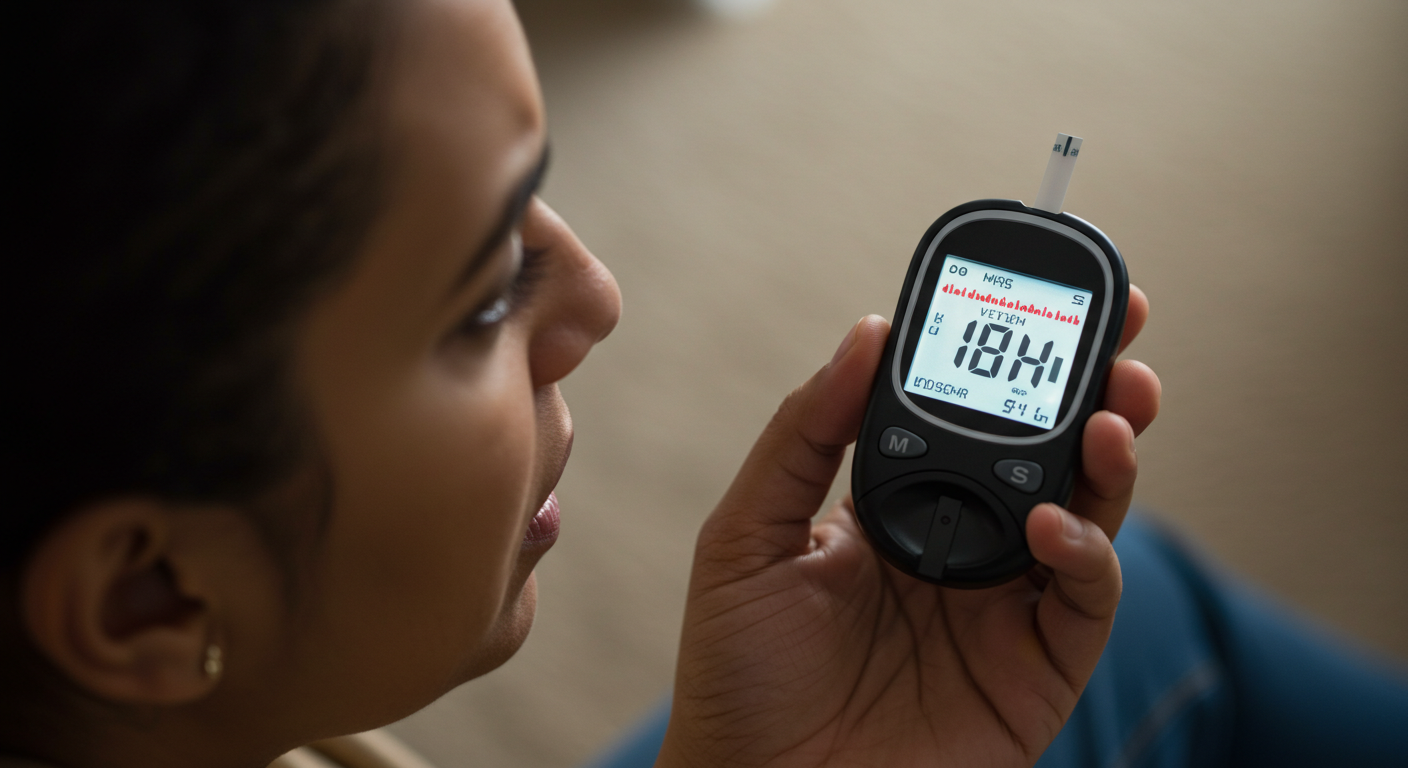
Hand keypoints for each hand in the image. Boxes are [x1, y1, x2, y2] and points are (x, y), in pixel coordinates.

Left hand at [658, 289, 1159, 766]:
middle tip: (1122, 332)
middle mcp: (961, 545)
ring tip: (1115, 407)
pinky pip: (1086, 598)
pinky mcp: (1035, 670)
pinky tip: (1055, 522)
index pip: (968, 413)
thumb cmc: (738, 674)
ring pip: (1088, 512)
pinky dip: (1088, 552)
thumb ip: (803, 434)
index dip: (1010, 356)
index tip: (1038, 294)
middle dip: (1093, 388)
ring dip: (1113, 454)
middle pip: (1048, 452)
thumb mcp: (747, 535)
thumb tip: (866, 333)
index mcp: (897, 504)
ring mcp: (1004, 607)